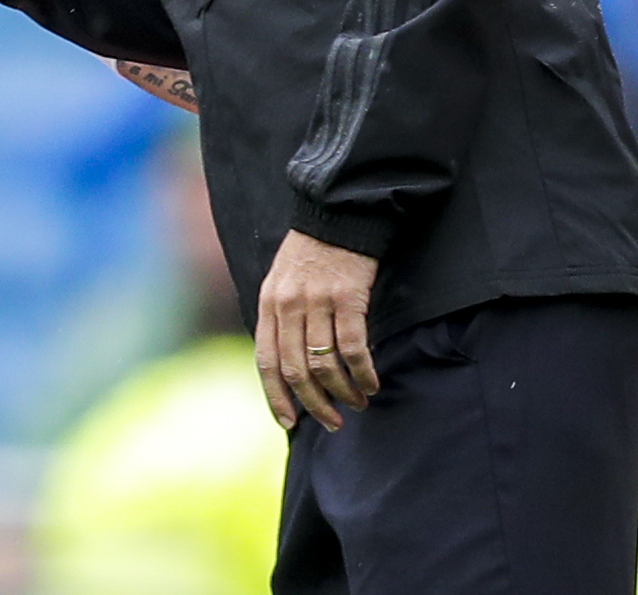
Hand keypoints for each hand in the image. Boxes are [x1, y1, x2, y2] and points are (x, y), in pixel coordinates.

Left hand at [254, 229, 379, 433]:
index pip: (266, 361)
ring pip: (324, 363)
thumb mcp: (281, 282)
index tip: (289, 423)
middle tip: (333, 423)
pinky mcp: (348, 298)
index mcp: (268, 304)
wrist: (337, 214)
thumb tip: (288, 366)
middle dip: (314, 404)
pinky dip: (363, 372)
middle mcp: (288, 305)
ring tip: (357, 403)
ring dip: (343, 392)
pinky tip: (372, 383)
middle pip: (296, 370)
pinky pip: (353, 348)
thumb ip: (281, 319)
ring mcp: (317, 302)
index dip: (276, 397)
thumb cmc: (311, 253)